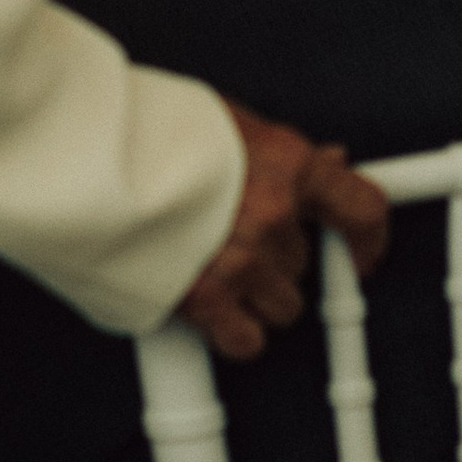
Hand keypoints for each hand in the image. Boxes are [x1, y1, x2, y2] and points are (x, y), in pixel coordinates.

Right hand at [178, 104, 389, 361]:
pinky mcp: (207, 299)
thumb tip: (330, 163)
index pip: (361, 208)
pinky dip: (234, 331)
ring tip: (219, 269)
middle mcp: (274, 216)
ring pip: (283, 304)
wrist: (92, 157)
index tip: (362, 253)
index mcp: (288, 165)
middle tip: (240, 241)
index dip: (369, 238)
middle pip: (304, 262)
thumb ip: (281, 153)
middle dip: (278, 257)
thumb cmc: (155, 131)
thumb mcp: (231, 124)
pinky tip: (216, 310)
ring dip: (258, 294)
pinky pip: (247, 338)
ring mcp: (242, 260)